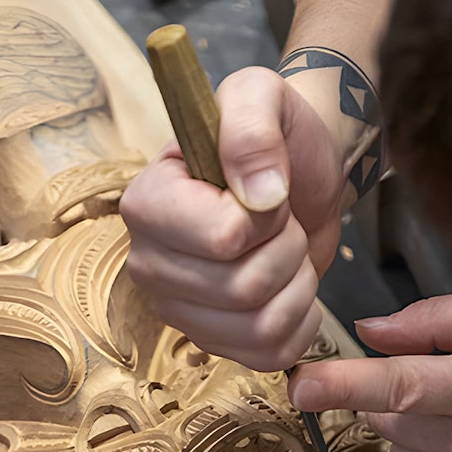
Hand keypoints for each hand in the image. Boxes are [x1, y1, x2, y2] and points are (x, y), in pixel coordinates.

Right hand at [121, 67, 344, 370]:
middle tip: (282, 221)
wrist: (305, 173)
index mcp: (147, 202)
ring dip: (296, 285)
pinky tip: (291, 288)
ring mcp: (178, 308)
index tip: (265, 190)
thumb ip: (251, 125)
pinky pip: (268, 355)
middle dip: (286, 249)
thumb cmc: (279, 135)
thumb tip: (259, 195)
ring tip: (287, 249)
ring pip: (260, 326)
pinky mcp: (213, 341)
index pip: (221, 238)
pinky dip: (299, 322)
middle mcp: (148, 261)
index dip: (265, 218)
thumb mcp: (264, 96)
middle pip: (243, 288)